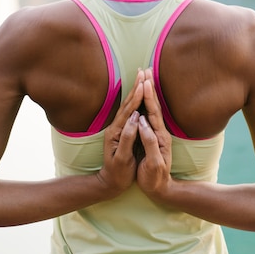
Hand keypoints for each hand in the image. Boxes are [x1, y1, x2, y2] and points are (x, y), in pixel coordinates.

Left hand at [96, 70, 143, 197]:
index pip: (130, 110)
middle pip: (128, 103)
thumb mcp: (122, 158)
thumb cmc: (118, 174)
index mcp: (117, 132)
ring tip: (142, 77)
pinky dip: (135, 100)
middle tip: (144, 70)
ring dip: (136, 90)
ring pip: (128, 105)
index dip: (138, 96)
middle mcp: (116, 127)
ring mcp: (118, 129)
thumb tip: (135, 119)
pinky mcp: (122, 131)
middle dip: (137, 86)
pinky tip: (138, 94)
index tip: (145, 81)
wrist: (109, 183)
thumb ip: (127, 138)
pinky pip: (130, 111)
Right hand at [136, 71, 171, 198]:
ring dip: (148, 92)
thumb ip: (148, 142)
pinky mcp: (152, 136)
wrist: (161, 190)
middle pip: (154, 105)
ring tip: (145, 77)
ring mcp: (156, 134)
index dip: (147, 97)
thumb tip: (141, 122)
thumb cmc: (154, 179)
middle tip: (145, 70)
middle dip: (148, 88)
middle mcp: (159, 132)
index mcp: (158, 137)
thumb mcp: (152, 164)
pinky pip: (148, 115)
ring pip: (152, 108)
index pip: (152, 112)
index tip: (143, 81)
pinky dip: (146, 102)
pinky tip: (143, 96)